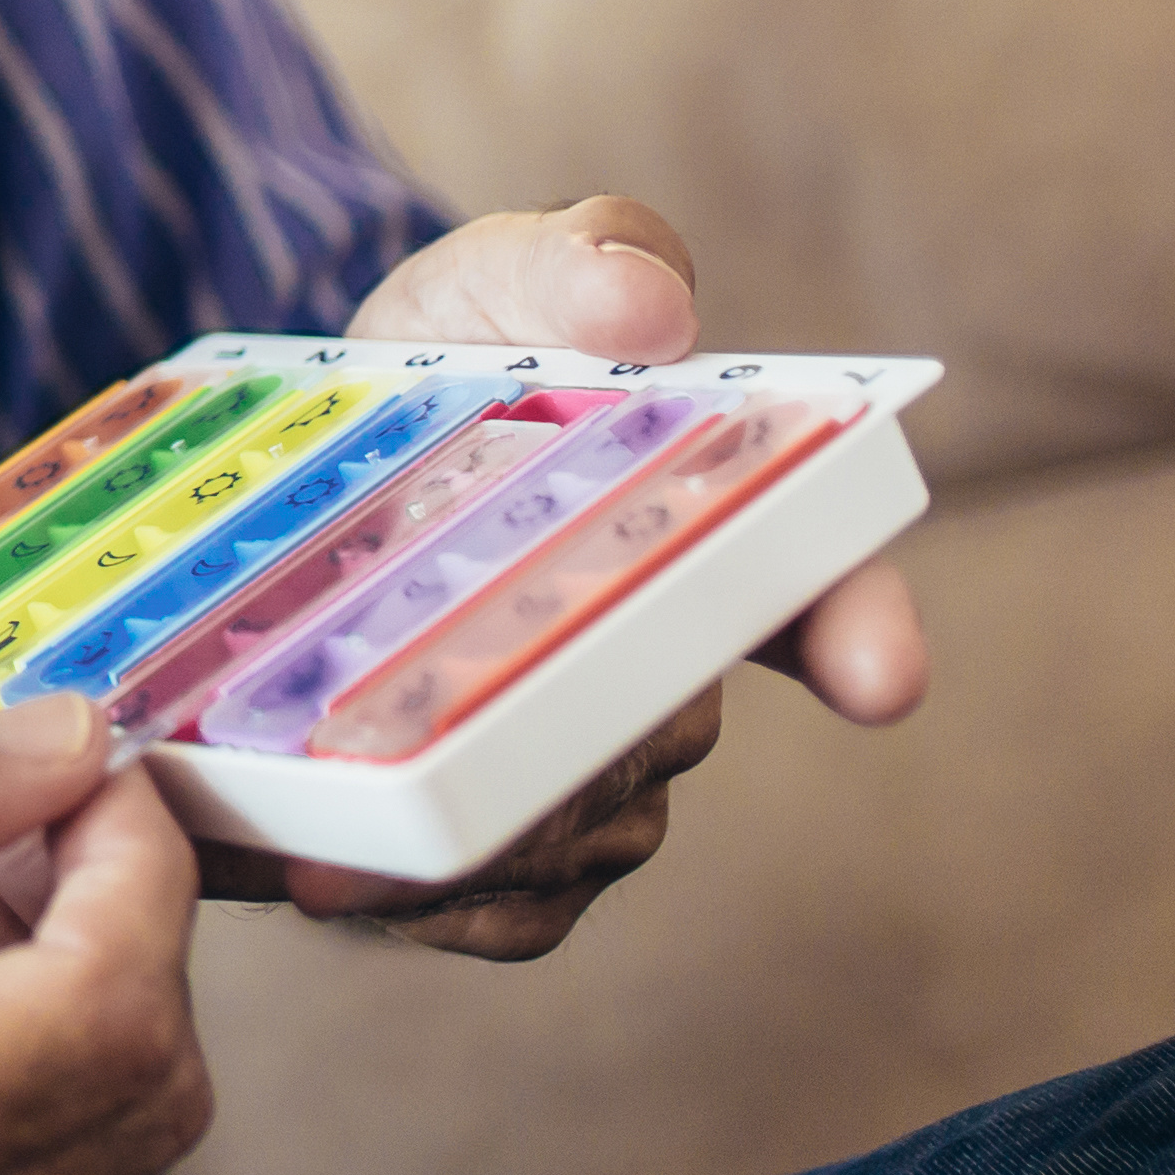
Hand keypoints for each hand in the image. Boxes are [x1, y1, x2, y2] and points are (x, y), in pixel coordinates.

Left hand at [188, 196, 929, 961]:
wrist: (291, 468)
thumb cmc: (447, 355)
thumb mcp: (496, 279)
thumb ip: (579, 261)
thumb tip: (647, 306)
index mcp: (707, 525)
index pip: (826, 578)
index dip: (864, 625)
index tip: (883, 674)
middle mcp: (666, 660)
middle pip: (668, 735)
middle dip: (579, 739)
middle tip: (452, 716)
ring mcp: (585, 759)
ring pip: (586, 838)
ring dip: (487, 830)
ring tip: (350, 800)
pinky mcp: (495, 842)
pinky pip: (511, 913)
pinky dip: (435, 901)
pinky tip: (341, 871)